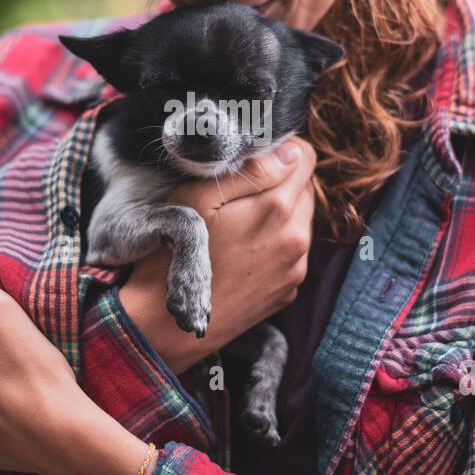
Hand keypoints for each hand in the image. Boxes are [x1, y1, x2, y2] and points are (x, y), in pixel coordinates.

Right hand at [119, 135, 316, 373]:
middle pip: (306, 189)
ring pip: (301, 220)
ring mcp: (296, 268)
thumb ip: (250, 170)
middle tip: (241, 193)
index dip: (283, 150)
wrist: (168, 323)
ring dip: (280, 214)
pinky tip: (244, 251)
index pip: (306, 157)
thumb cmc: (173, 253)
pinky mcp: (289, 290)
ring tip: (239, 223)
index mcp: (277, 208)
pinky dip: (276, 244)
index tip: (257, 158)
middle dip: (281, 182)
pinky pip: (293, 252)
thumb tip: (290, 152)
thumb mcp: (199, 197)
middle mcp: (296, 238)